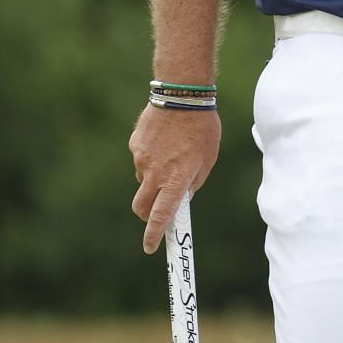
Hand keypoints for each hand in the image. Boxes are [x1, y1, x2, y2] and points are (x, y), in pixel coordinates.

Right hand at [129, 105, 220, 253]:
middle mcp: (156, 172)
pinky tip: (165, 141)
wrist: (183, 96)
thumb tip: (182, 197)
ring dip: (153, 180)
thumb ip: (193, 182)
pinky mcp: (134, 145)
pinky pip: (141, 160)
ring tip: (173, 157)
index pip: (162, 215)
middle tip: (156, 212)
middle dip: (146, 215)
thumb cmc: (203, 129)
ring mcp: (142, 159)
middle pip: (141, 206)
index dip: (154, 234)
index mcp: (177, 178)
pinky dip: (151, 159)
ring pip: (143, 181)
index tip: (151, 247)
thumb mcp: (207, 159)